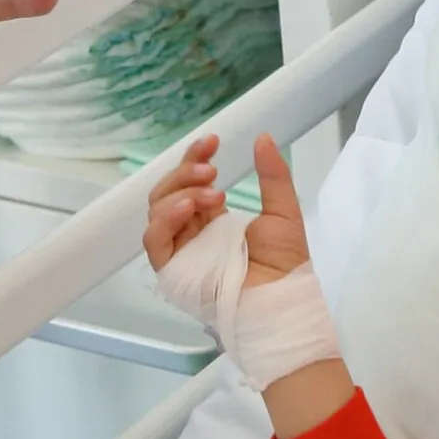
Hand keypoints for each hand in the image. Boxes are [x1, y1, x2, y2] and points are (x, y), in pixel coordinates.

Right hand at [143, 133, 308, 285]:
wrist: (280, 301)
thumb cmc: (284, 265)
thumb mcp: (283, 212)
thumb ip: (273, 176)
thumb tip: (263, 137)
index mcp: (211, 219)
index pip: (190, 181)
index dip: (195, 158)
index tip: (213, 141)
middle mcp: (190, 232)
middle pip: (168, 191)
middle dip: (186, 171)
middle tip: (212, 168)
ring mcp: (178, 250)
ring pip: (157, 210)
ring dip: (180, 192)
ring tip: (214, 192)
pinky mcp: (170, 269)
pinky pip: (154, 239)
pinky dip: (165, 219)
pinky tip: (187, 207)